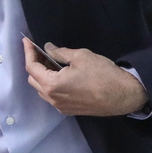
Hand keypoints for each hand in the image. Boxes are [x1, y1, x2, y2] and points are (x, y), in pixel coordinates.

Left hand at [22, 40, 146, 116]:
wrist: (124, 95)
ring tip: (50, 62)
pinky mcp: (69, 111)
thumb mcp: (81, 56)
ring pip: (42, 90)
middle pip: (33, 80)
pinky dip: (51, 85)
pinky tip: (60, 75)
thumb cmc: (103, 74)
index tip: (27, 41)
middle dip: (34, 64)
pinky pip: (52, 97)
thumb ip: (60, 52)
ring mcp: (60, 107)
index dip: (28, 52)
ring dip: (42, 75)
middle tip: (41, 50)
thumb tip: (47, 48)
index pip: (31, 67)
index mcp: (52, 85)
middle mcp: (52, 99)